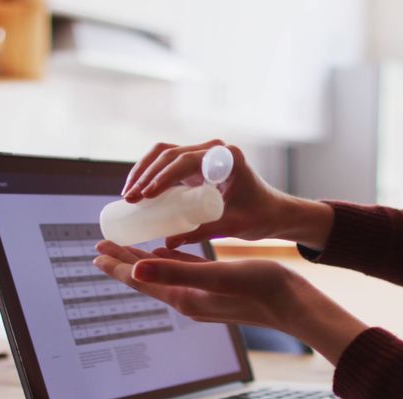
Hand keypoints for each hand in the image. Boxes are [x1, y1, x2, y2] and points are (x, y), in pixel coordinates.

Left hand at [92, 240, 367, 362]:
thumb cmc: (263, 288)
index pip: (141, 280)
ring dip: (142, 261)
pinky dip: (168, 261)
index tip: (95, 252)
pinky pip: (183, 273)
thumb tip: (135, 270)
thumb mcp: (218, 275)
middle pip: (146, 278)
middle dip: (123, 262)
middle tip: (100, 247)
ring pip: (162, 275)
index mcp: (185, 297)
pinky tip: (165, 252)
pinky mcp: (217, 290)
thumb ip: (177, 271)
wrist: (296, 307)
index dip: (117, 265)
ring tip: (125, 249)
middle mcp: (189, 299)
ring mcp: (203, 296)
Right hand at [119, 140, 333, 250]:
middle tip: (130, 199)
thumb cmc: (259, 217)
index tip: (145, 196)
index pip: (186, 161)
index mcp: (226, 158)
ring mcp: (205, 155)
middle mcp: (215, 150)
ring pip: (165, 154)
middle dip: (146, 175)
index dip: (162, 177)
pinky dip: (151, 172)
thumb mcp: (232, 226)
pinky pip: (169, 162)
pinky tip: (138, 190)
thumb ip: (202, 233)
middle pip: (170, 153)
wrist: (274, 212)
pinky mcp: (198, 164)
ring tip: (128, 195)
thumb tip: (167, 243)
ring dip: (143, 170)